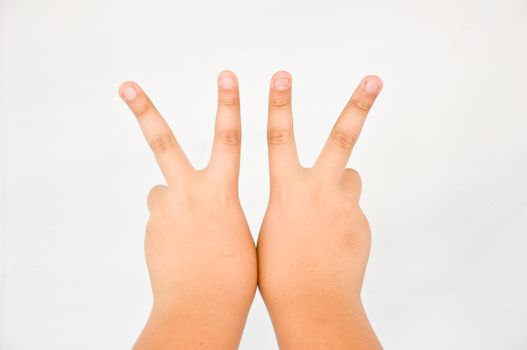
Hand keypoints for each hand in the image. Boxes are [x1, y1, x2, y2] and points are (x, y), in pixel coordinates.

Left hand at [119, 71, 256, 349]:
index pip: (229, 139)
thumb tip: (202, 204)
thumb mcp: (240, 233)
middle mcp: (187, 193)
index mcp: (220, 193)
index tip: (228, 77)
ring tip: (189, 233)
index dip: (229, 105)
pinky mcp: (151, 229)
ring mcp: (164, 210)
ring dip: (174, 201)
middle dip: (145, 110)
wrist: (202, 307)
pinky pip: (162, 219)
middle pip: (163, 141)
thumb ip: (219, 209)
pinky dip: (172, 229)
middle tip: (126, 85)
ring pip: (163, 191)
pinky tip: (183, 253)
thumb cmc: (235, 275)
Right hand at [257, 71, 382, 348]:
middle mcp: (320, 191)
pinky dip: (343, 220)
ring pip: (349, 178)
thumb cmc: (279, 272)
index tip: (281, 78)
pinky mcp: (362, 223)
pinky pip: (352, 210)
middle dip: (357, 105)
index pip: (279, 138)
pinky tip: (334, 246)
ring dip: (341, 185)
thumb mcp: (272, 230)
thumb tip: (305, 195)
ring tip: (327, 216)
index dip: (278, 105)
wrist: (313, 303)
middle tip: (374, 80)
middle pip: (341, 138)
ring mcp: (346, 206)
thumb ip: (290, 204)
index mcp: (288, 192)